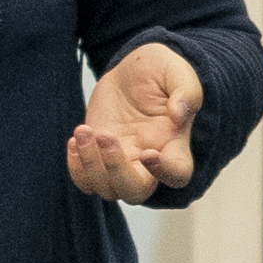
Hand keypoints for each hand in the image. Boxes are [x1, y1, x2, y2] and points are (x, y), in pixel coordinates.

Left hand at [64, 43, 203, 203]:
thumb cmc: (159, 71)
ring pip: (107, 189)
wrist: (131, 71)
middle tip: (105, 135)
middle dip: (116, 171)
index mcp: (174, 144)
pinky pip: (86, 181)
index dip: (165, 171)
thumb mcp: (176, 71)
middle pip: (135, 192)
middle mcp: (148, 160)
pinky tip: (76, 138)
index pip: (178, 174)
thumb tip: (180, 113)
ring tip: (84, 130)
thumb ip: (186, 91)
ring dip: (90, 164)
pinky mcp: (99, 157)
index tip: (149, 151)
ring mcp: (123, 162)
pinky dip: (76, 167)